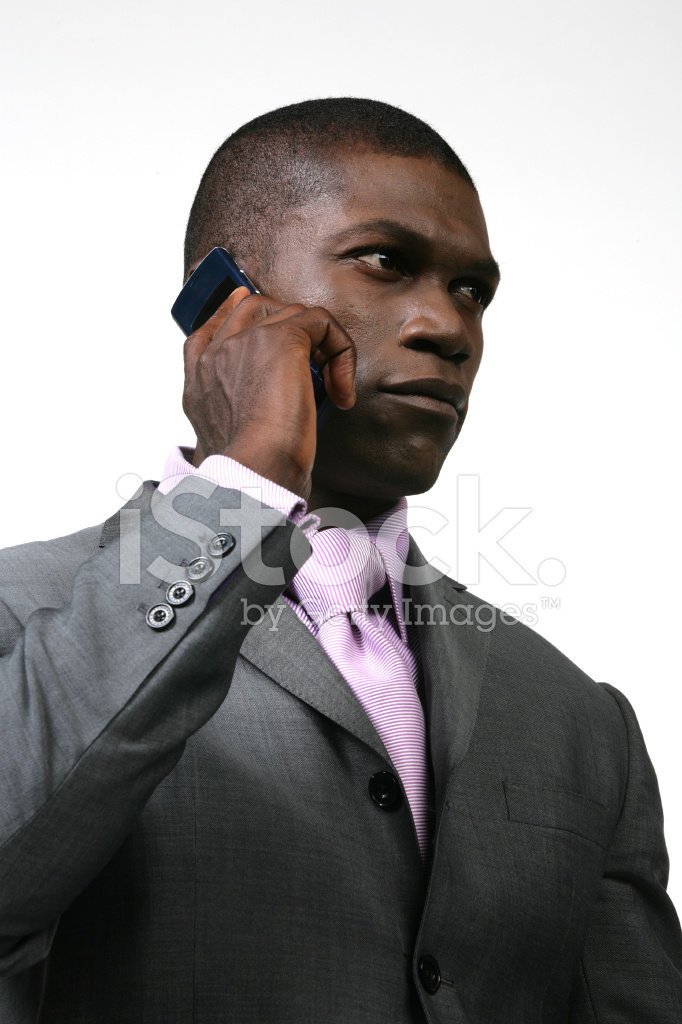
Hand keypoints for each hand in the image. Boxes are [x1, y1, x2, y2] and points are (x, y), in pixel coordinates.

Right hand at [182, 287, 355, 499]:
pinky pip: (321, 321)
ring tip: (331, 385)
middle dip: (285, 322)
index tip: (258, 323)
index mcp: (198, 379)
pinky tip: (341, 389)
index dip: (235, 318)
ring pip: (290, 313)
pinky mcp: (282, 339)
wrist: (253, 469)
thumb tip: (242, 433)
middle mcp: (217, 353)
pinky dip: (341, 350)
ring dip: (318, 344)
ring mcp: (247, 340)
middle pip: (252, 308)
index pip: (210, 330)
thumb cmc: (246, 469)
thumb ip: (230, 423)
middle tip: (313, 360)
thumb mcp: (222, 446)